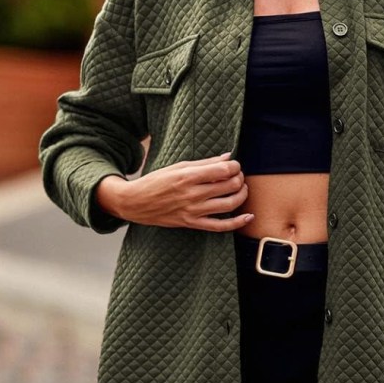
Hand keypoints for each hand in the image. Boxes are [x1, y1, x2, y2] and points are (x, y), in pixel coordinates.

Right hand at [97, 152, 254, 231]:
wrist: (135, 203)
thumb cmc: (156, 181)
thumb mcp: (178, 167)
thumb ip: (205, 163)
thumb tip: (229, 157)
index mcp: (188, 176)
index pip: (223, 170)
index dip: (234, 166)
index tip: (234, 165)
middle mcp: (192, 194)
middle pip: (229, 185)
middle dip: (239, 178)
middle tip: (238, 176)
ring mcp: (193, 211)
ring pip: (229, 204)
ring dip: (242, 195)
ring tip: (241, 189)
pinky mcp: (192, 224)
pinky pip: (220, 226)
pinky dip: (237, 222)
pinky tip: (248, 216)